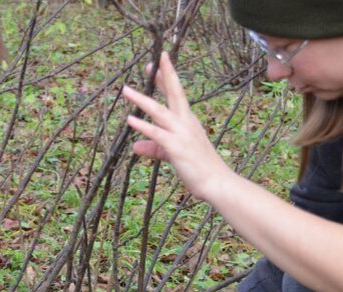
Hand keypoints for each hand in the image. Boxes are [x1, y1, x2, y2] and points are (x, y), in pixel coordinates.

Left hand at [122, 52, 231, 202]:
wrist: (217, 182)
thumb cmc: (199, 168)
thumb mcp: (172, 154)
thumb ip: (154, 148)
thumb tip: (136, 147)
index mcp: (188, 121)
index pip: (176, 95)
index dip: (166, 78)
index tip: (158, 63)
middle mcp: (186, 122)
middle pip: (174, 93)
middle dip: (165, 75)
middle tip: (156, 58)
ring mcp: (182, 133)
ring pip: (159, 111)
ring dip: (142, 100)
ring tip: (125, 90)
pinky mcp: (176, 147)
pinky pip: (157, 134)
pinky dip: (143, 126)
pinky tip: (130, 120)